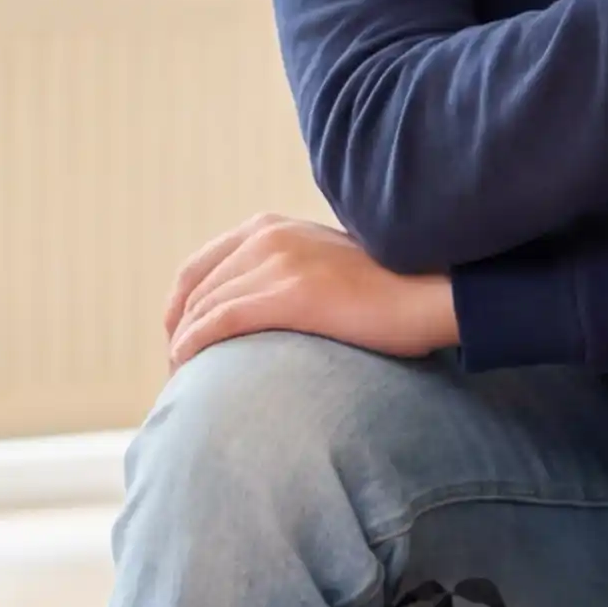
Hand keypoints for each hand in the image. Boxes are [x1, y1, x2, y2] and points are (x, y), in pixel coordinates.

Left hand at [163, 212, 456, 367]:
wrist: (431, 292)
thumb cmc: (388, 290)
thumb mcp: (326, 266)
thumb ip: (289, 275)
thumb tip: (262, 314)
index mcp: (272, 226)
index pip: (199, 267)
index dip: (179, 306)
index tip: (177, 339)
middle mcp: (267, 237)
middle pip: (195, 289)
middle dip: (177, 330)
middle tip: (177, 369)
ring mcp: (277, 262)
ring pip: (203, 308)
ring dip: (182, 346)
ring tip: (181, 379)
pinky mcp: (287, 294)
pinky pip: (218, 323)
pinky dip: (193, 347)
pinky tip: (186, 368)